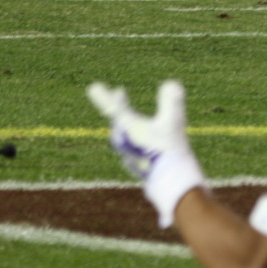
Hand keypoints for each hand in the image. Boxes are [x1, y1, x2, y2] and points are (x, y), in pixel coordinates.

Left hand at [88, 80, 205, 227]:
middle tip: (120, 93)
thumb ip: (171, 101)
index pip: (113, 108)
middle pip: (117, 119)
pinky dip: (135, 139)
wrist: (171, 183)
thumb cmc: (169, 150)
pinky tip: (141, 144)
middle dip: (119, 104)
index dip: (104, 96)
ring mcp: (127, 155)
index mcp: (128, 127)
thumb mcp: (173, 122)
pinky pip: (131, 148)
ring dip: (127, 123)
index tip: (93, 88)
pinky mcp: (135, 166)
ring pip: (123, 134)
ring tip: (131, 119)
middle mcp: (123, 141)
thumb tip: (172, 84)